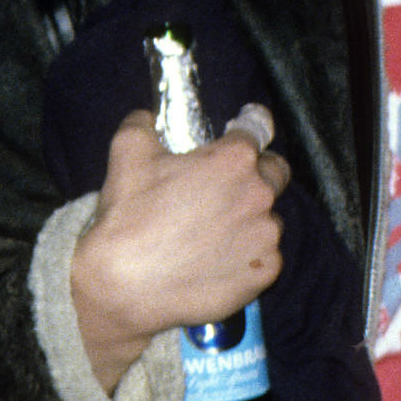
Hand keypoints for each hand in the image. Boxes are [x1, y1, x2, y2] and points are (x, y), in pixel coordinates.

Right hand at [69, 104, 289, 391]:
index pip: (256, 131)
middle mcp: (259, 194)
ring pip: (268, 218)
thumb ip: (143, 123)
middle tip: (222, 187)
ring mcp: (266, 235)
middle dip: (256, 173)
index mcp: (232, 159)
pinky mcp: (265, 271)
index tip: (245, 128)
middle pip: (275, 173)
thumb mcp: (126, 154)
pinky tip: (216, 260)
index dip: (249, 126)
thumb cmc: (128, 216)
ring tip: (212, 233)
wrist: (124, 284)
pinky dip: (246, 255)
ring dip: (249, 218)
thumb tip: (148, 116)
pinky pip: (265, 256)